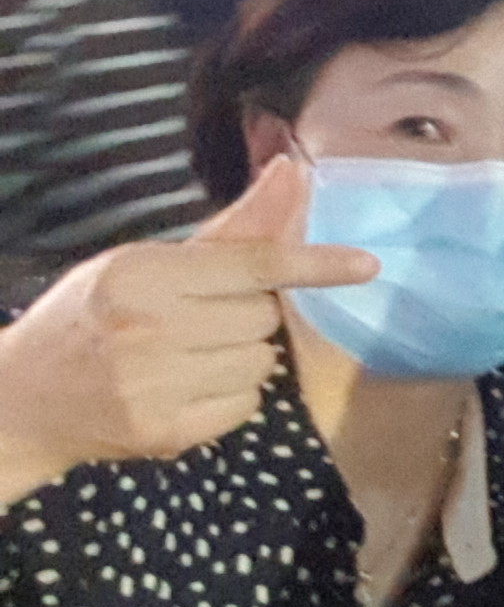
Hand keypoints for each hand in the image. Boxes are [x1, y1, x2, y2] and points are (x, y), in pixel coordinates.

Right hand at [0, 158, 377, 499]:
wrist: (22, 399)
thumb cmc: (91, 316)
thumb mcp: (142, 261)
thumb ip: (229, 228)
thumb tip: (292, 171)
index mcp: (141, 276)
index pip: (251, 266)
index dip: (314, 264)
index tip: (366, 264)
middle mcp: (149, 330)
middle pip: (263, 316)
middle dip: (246, 314)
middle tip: (197, 318)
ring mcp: (156, 387)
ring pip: (262, 362)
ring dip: (241, 355)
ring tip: (185, 354)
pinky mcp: (167, 434)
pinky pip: (247, 405)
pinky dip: (230, 395)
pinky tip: (183, 387)